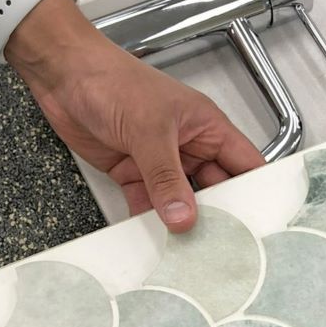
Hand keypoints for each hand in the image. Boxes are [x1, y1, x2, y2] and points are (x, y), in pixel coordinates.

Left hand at [6, 0, 265, 230]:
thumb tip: (184, 216)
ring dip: (182, 222)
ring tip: (190, 251)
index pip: (245, 163)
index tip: (261, 223)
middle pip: (216, 189)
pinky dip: (149, 222)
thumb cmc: (113, 80)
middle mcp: (189, 146)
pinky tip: (153, 239)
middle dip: (219, 216)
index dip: (257, 192)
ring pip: (181, 200)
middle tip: (223, 247)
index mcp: (207, 127)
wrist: (64, 75)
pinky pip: (148, 204)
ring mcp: (160, 162)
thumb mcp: (149, 130)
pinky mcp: (132, 172)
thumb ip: (166, 177)